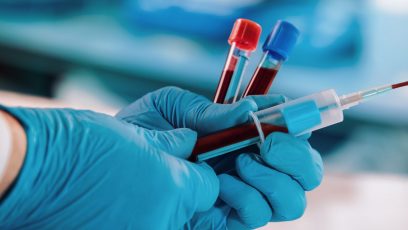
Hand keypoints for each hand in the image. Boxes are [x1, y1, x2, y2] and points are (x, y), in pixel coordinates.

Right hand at [0, 106, 217, 228]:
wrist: (31, 172)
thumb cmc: (81, 146)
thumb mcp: (136, 133)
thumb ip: (174, 142)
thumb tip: (191, 142)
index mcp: (173, 188)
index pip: (210, 187)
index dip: (201, 172)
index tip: (188, 164)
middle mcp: (162, 223)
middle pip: (193, 209)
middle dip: (185, 193)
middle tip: (159, 178)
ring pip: (171, 222)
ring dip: (161, 210)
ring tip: (134, 191)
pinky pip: (147, 227)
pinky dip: (139, 220)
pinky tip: (119, 205)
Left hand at [116, 87, 323, 228]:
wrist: (113, 164)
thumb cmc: (144, 130)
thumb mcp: (172, 107)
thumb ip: (209, 111)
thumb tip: (250, 111)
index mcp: (243, 136)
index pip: (290, 132)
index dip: (300, 123)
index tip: (284, 115)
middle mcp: (252, 166)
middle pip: (305, 172)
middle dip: (296, 157)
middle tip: (267, 143)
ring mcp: (243, 195)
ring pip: (291, 201)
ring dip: (272, 179)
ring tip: (238, 164)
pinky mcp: (227, 221)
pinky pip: (256, 216)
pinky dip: (247, 199)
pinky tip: (220, 187)